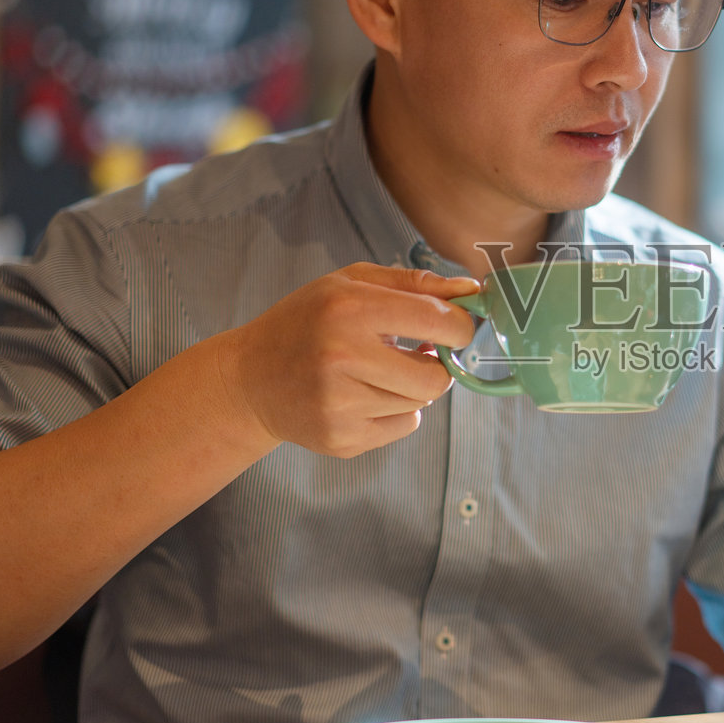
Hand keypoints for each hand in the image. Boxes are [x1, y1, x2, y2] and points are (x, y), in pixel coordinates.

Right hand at [214, 264, 479, 456]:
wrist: (250, 378)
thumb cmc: (307, 322)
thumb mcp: (351, 284)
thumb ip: (414, 284)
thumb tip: (473, 292)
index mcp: (349, 309)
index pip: (437, 321)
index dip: (461, 327)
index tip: (458, 328)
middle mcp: (343, 357)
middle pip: (435, 377)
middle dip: (439, 366)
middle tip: (419, 354)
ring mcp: (339, 404)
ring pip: (420, 403)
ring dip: (413, 387)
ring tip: (380, 371)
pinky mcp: (340, 438)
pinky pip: (404, 426)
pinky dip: (397, 411)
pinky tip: (366, 395)